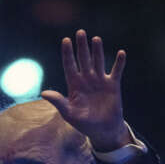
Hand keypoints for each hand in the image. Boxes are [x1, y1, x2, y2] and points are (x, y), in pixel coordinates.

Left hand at [41, 30, 130, 151]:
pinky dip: (119, 63)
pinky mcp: (113, 85)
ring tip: (96, 39)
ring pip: (98, 61)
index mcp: (74, 85)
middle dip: (82, 47)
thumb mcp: (69, 114)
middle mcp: (87, 79)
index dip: (67, 53)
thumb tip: (43, 93)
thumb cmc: (84, 124)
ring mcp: (100, 81)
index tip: (66, 40)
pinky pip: (116, 71)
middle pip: (83, 59)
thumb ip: (58, 102)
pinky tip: (121, 53)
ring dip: (97, 51)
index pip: (69, 65)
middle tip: (80, 32)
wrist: (103, 131)